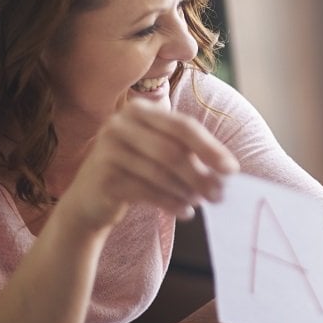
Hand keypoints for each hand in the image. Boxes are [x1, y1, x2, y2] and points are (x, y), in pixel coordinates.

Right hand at [60, 98, 238, 230]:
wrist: (91, 199)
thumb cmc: (136, 172)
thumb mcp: (160, 154)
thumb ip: (190, 153)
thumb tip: (227, 171)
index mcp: (138, 110)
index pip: (183, 126)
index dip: (210, 148)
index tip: (232, 170)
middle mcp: (119, 124)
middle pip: (172, 150)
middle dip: (200, 175)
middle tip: (220, 194)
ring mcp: (107, 150)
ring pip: (160, 173)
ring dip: (186, 191)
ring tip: (200, 202)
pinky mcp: (102, 177)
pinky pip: (146, 191)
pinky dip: (170, 203)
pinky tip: (185, 212)